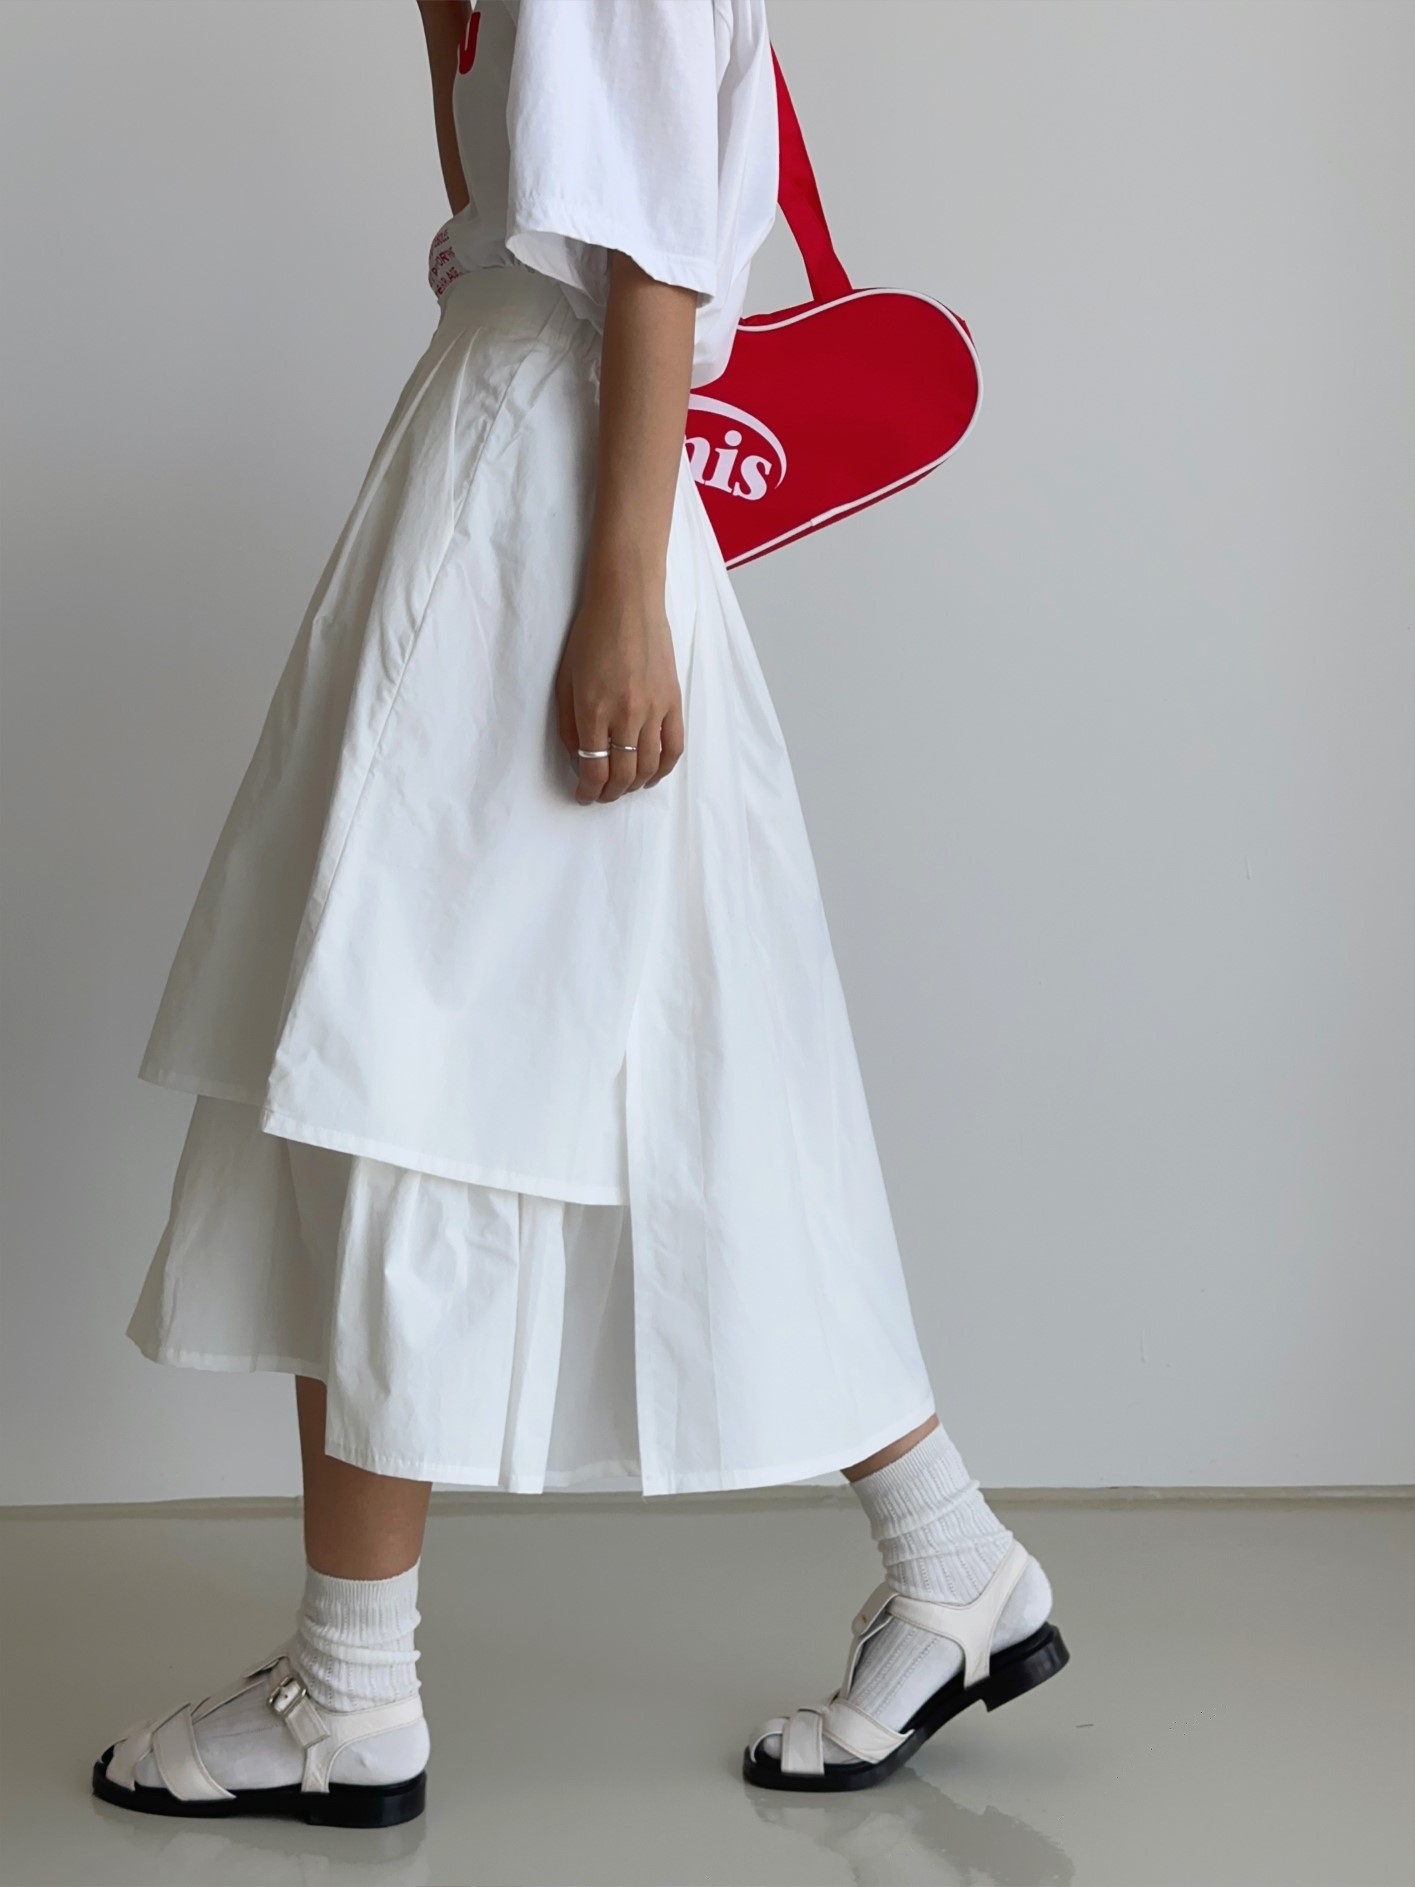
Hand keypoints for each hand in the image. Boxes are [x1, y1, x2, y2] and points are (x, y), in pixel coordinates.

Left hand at [555, 572, 684, 803]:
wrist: (626, 602)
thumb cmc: (590, 636)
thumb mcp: (565, 681)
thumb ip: (569, 724)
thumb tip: (578, 757)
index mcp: (594, 710)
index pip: (594, 769)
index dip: (588, 791)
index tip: (583, 796)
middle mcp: (626, 715)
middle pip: (623, 774)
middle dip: (610, 793)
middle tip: (601, 795)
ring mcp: (654, 709)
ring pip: (650, 766)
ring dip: (635, 785)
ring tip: (624, 787)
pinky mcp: (673, 701)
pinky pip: (675, 747)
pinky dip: (665, 768)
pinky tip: (653, 775)